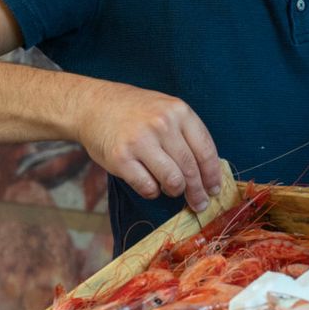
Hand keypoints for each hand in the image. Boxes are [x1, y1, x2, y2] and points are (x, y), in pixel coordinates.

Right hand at [76, 80, 221, 210]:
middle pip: (191, 169)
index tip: (214, 189)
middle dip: (198, 192)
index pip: (205, 150)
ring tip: (171, 189)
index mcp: (178, 111)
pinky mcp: (121, 159)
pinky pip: (148, 187)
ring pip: (173, 181)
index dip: (213, 175)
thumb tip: (209, 171)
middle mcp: (161, 124)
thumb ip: (186, 133)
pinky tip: (150, 184)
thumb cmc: (135, 111)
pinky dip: (152, 192)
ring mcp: (140, 142)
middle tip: (200, 204)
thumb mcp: (166, 109)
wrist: (93, 105)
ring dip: (175, 191)